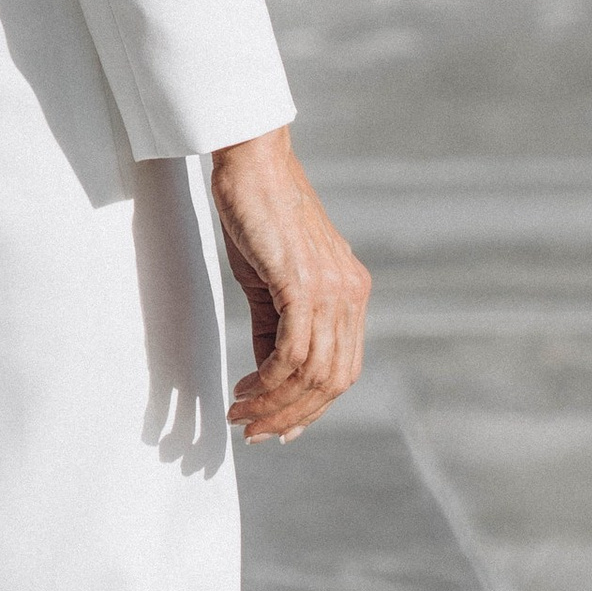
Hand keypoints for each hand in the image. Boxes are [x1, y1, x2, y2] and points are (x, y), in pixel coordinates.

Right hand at [209, 127, 370, 440]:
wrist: (252, 160)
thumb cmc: (258, 213)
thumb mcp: (273, 281)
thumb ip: (276, 329)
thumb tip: (269, 379)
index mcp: (351, 293)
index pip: (342, 370)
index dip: (311, 409)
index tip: (275, 428)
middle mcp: (351, 295)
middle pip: (333, 381)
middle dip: (292, 416)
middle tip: (252, 430)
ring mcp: (332, 290)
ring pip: (314, 374)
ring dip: (274, 405)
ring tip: (241, 413)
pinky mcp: (304, 284)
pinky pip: (293, 353)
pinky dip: (269, 381)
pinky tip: (244, 388)